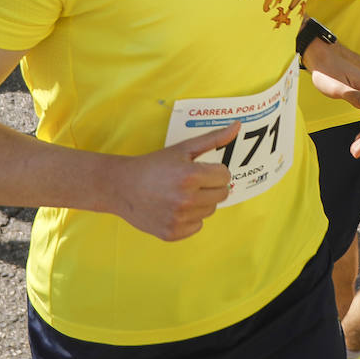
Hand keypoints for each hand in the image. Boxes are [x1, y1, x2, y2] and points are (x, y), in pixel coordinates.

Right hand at [112, 124, 236, 240]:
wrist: (121, 187)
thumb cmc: (153, 165)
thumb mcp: (182, 149)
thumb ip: (213, 139)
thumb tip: (238, 125)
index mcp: (190, 176)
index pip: (225, 176)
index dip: (215, 171)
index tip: (200, 170)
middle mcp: (186, 199)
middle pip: (221, 194)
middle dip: (211, 186)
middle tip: (191, 182)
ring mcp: (179, 219)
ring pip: (210, 211)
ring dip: (201, 202)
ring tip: (180, 194)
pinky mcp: (172, 233)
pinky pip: (197, 226)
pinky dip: (190, 218)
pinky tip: (174, 208)